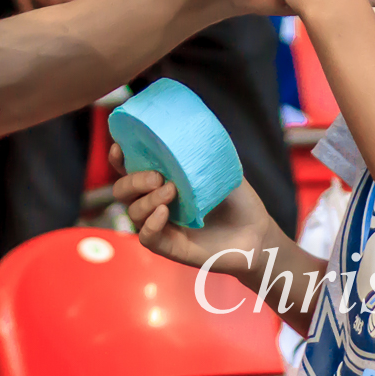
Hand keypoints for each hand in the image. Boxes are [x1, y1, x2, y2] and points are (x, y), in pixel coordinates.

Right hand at [112, 142, 275, 273]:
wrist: (256, 232)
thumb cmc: (236, 199)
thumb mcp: (217, 168)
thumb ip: (198, 150)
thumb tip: (185, 128)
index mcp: (162, 179)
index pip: (128, 168)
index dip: (118, 158)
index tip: (119, 147)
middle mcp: (155, 201)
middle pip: (122, 190)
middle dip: (133, 180)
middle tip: (157, 177)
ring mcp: (161, 224)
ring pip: (133, 211)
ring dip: (148, 199)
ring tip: (172, 192)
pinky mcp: (169, 247)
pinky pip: (146, 237)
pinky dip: (151, 224)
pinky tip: (165, 213)